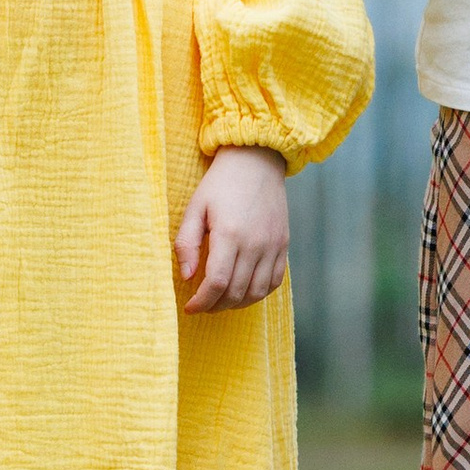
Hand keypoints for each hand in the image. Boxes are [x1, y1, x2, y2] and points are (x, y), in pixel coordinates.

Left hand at [175, 145, 289, 313]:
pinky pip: (274, 282)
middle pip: (237, 293)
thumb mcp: (195, 208)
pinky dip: (258, 293)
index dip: (202, 302)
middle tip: (202, 304)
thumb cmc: (220, 184)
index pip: (217, 283)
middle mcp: (255, 244)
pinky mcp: (283, 245)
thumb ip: (187, 244)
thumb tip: (186, 277)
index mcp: (230, 234)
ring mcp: (273, 246)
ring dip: (237, 304)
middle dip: (215, 306)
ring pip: (257, 293)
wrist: (256, 161)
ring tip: (220, 300)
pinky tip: (243, 290)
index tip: (190, 308)